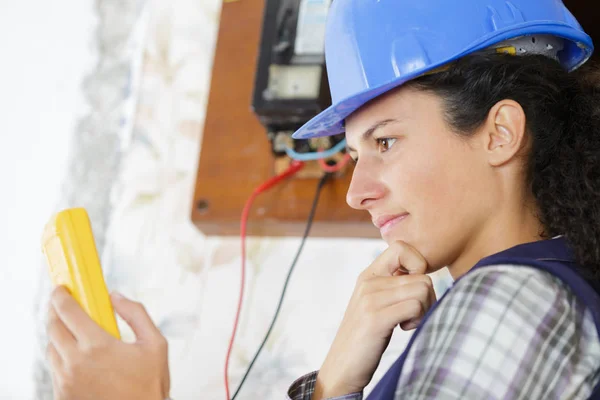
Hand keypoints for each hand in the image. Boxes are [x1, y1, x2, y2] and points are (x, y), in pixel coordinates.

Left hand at [46, 286, 169, 399]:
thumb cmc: (150, 385)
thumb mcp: (155, 344)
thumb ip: (136, 314)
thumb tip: (115, 297)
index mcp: (97, 346)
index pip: (67, 311)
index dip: (61, 295)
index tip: (62, 288)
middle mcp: (75, 363)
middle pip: (52, 327)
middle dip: (55, 312)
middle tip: (64, 305)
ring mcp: (66, 381)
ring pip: (51, 349)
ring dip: (58, 336)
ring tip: (75, 333)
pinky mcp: (63, 395)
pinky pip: (55, 370)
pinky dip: (62, 358)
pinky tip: (79, 358)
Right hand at [313, 241, 435, 398]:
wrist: (341, 367)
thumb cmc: (365, 338)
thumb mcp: (374, 303)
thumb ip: (391, 286)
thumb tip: (422, 274)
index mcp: (367, 275)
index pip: (401, 247)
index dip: (418, 265)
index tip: (412, 289)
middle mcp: (368, 282)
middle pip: (421, 275)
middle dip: (427, 297)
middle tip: (414, 314)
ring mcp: (371, 299)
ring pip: (422, 288)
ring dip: (424, 309)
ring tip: (408, 321)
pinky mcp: (376, 318)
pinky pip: (415, 305)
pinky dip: (417, 319)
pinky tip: (403, 329)